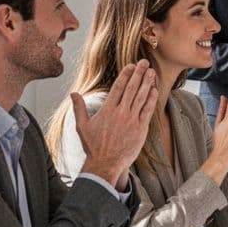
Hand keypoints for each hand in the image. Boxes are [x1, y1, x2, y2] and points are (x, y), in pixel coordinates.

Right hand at [74, 60, 157, 185]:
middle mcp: (120, 112)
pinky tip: (155, 90)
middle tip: (144, 62)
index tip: (130, 66)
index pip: (118, 87)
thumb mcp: (82, 126)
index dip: (125, 74)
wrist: (105, 164)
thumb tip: (73, 94)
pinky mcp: (141, 129)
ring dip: (147, 83)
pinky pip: (148, 110)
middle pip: (131, 88)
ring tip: (151, 72)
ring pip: (141, 97)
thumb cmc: (93, 147)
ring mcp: (131, 120)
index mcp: (107, 110)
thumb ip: (79, 108)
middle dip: (138, 73)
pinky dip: (152, 99)